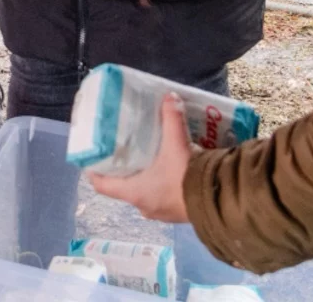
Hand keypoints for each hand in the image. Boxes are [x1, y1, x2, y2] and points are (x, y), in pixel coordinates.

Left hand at [88, 93, 193, 222]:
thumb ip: (171, 119)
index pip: (102, 185)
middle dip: (125, 172)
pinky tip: (172, 172)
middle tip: (127, 152)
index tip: (93, 158)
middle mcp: (143, 205)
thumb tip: (169, 97)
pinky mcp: (178, 215)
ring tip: (150, 159)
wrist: (219, 201)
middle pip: (124, 188)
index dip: (94, 172)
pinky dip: (163, 187)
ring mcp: (161, 213)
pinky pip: (164, 200)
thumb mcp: (177, 144)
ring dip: (145, 180)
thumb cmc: (186, 177)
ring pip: (145, 194)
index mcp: (133, 192)